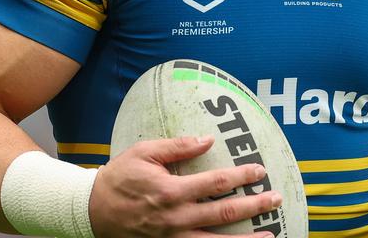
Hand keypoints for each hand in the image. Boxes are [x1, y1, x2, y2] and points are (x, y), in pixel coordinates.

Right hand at [89, 135, 282, 237]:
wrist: (91, 211)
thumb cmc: (119, 178)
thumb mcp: (143, 153)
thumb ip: (176, 146)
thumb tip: (207, 139)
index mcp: (170, 191)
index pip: (215, 183)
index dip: (240, 176)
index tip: (259, 169)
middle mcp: (175, 218)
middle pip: (223, 214)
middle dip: (254, 206)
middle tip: (276, 199)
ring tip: (270, 236)